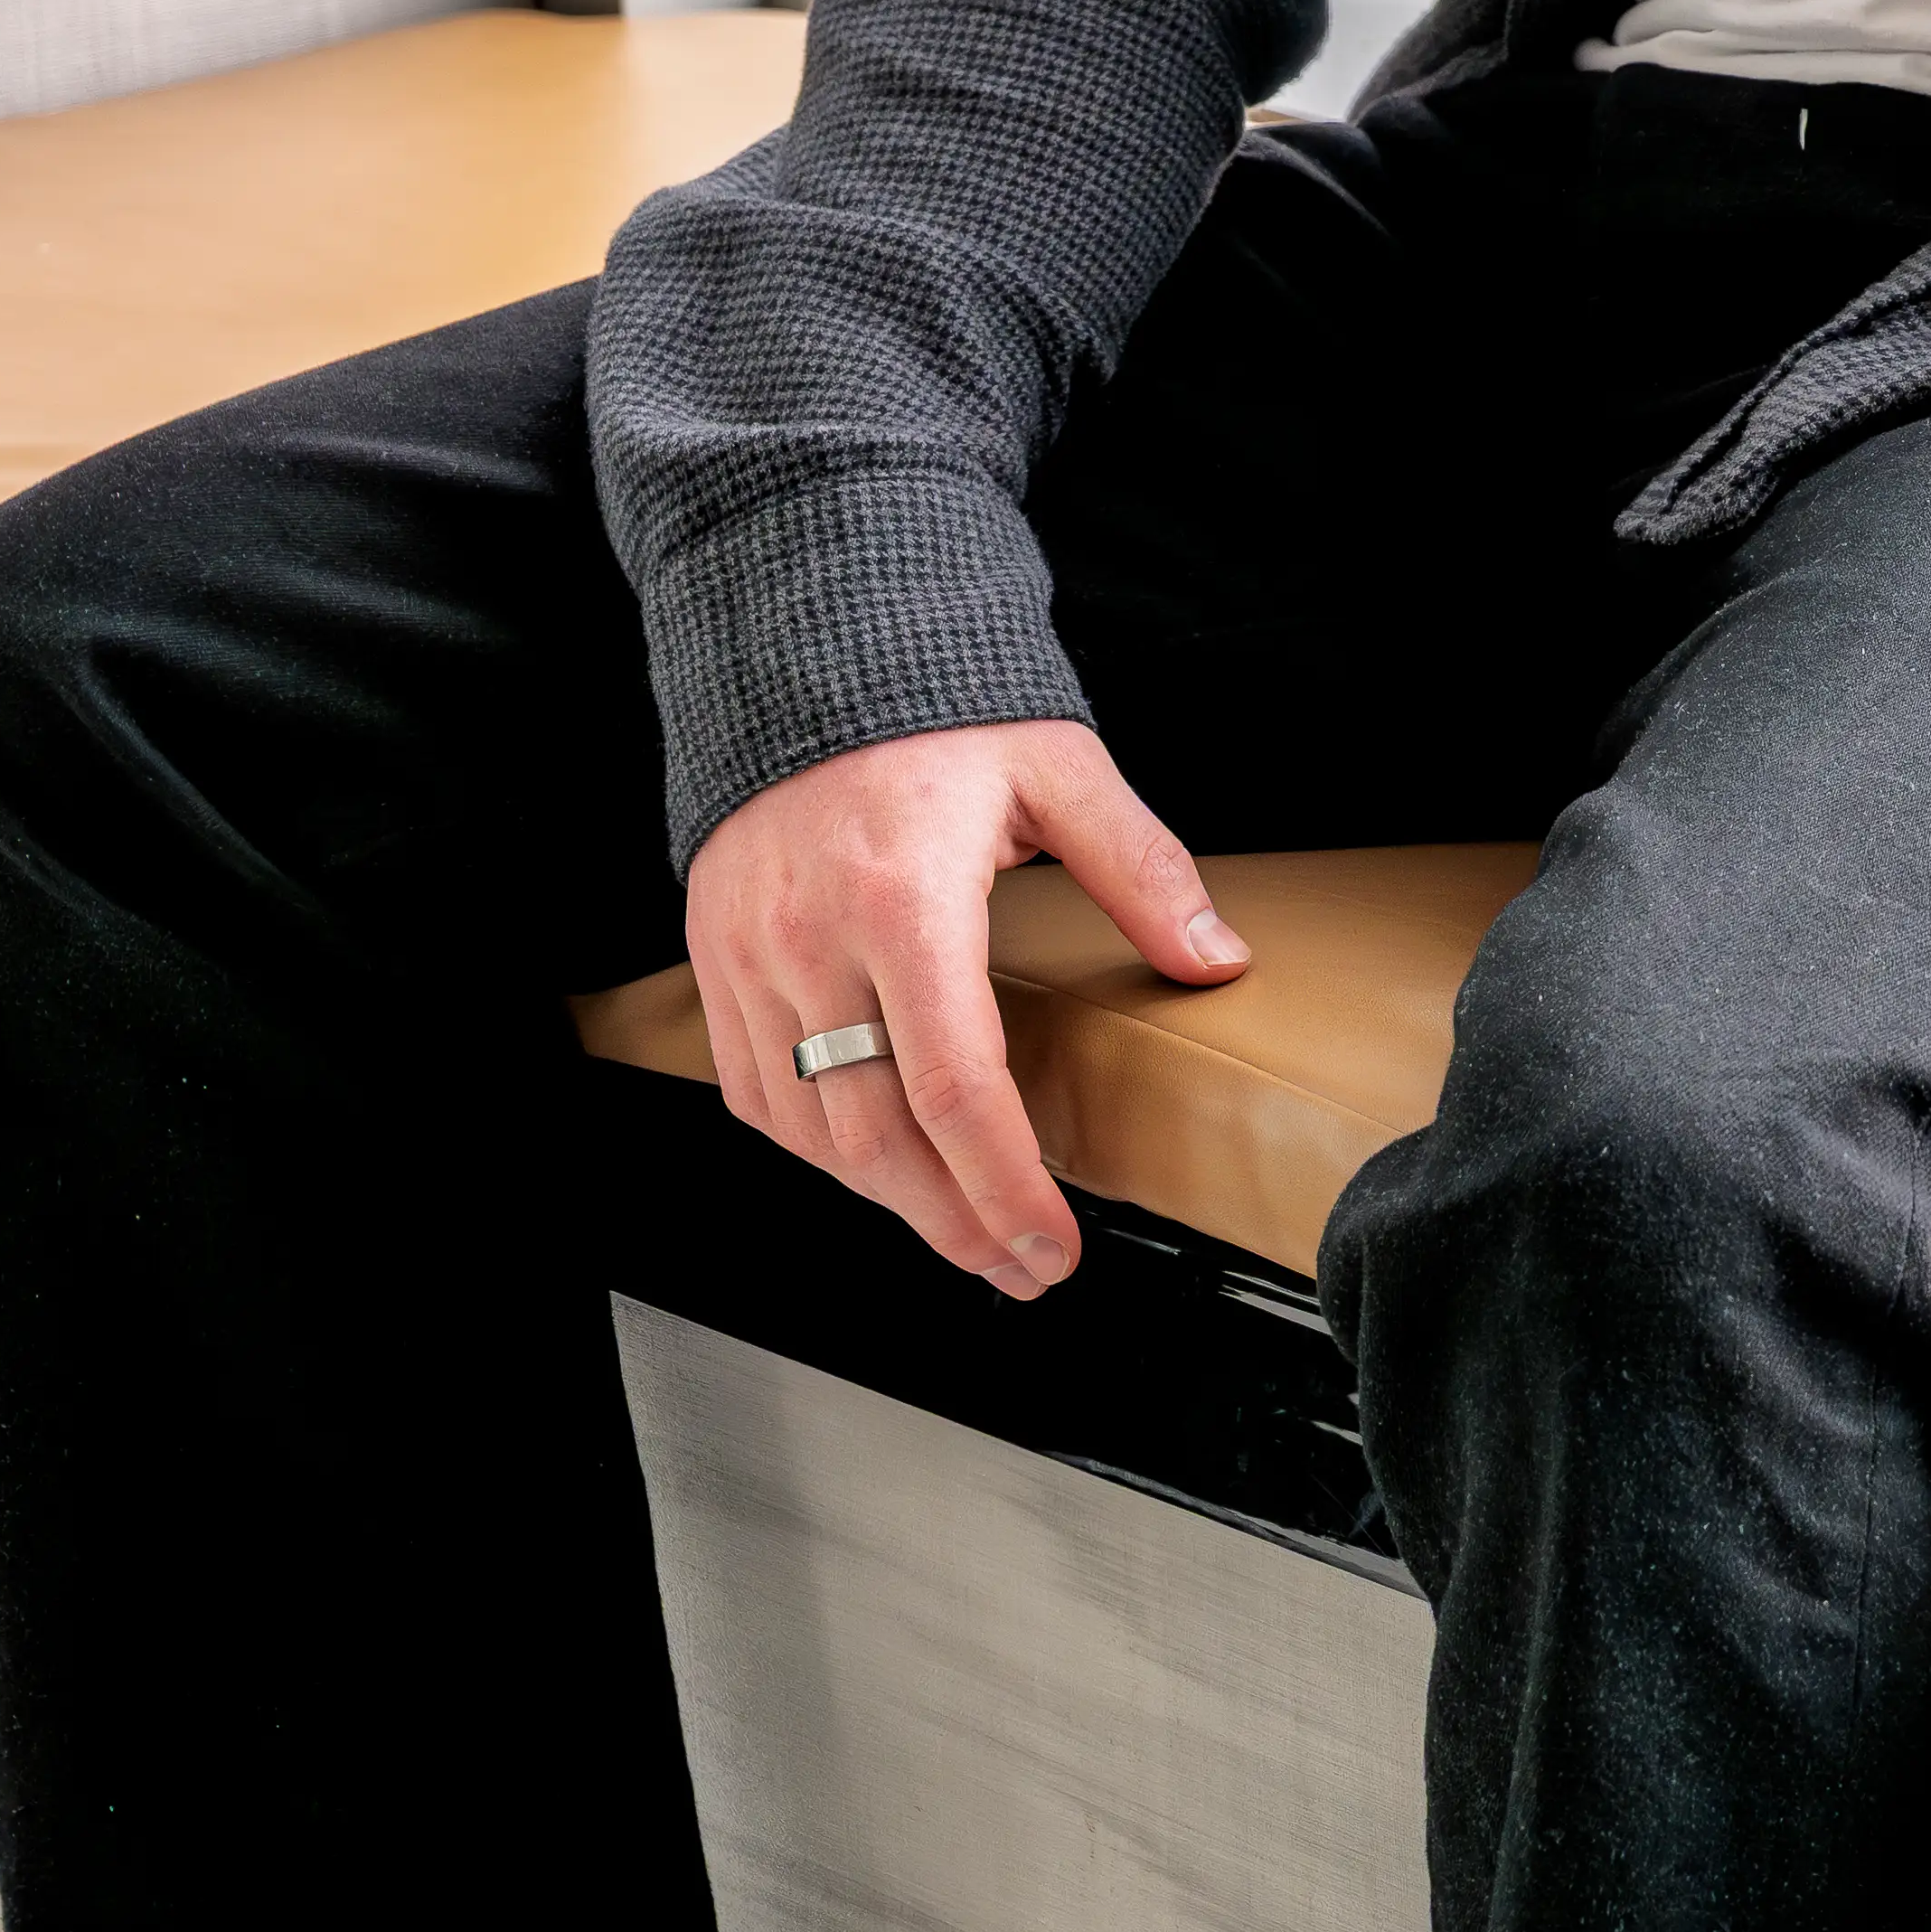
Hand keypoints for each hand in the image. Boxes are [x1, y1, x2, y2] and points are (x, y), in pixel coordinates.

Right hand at [681, 717, 1244, 1298]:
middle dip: (953, 1226)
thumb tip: (1215, 958)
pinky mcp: (715, 968)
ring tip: (964, 1238)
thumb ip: (1143, 871)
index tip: (1051, 1243)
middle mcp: (813, 945)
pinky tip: (875, 1173)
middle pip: (877, 1137)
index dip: (1005, 1185)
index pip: (956, 1089)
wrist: (804, 660)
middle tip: (1019, 1271)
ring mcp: (751, 962)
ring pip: (810, 1133)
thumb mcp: (1061, 770)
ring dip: (888, 1204)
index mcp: (905, 902)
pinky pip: (755, 1096)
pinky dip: (816, 1153)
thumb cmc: (935, 714)